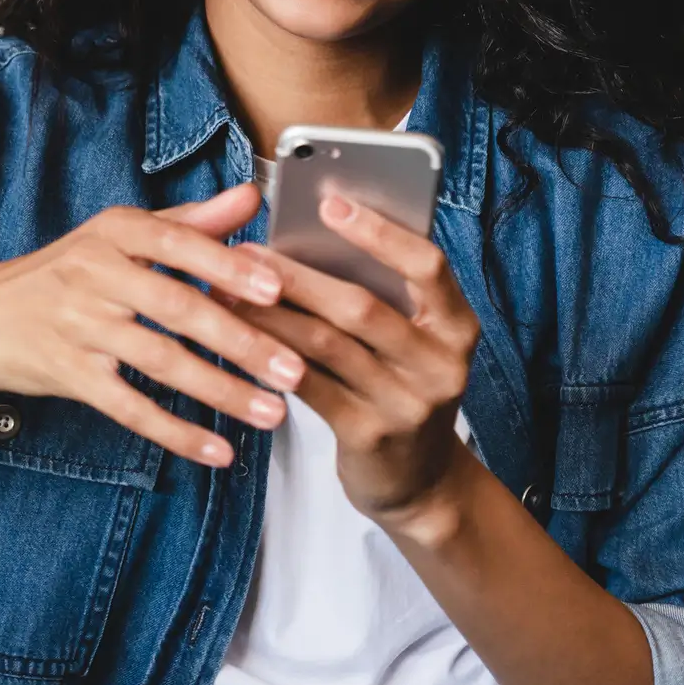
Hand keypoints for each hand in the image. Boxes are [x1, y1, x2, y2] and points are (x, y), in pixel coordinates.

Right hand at [0, 184, 305, 467]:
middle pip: (178, 307)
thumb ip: (190, 221)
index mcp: (115, 231)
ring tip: (269, 412)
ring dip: (220, 390)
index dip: (229, 268)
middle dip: (242, 341)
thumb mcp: (118, 236)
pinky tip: (216, 451)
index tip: (277, 290)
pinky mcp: (68, 373)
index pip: (179, 244)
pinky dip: (175, 431)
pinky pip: (129, 408)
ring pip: (160, 361)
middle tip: (293, 368)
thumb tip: (252, 195)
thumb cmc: (60, 274)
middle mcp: (95, 273)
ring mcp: (79, 325)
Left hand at [226, 193, 480, 526]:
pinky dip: (270, 357)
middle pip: (362, 306)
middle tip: (245, 252)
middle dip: (296, 275)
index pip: (427, 266)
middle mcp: (441, 364)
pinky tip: (238, 338)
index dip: (380, 232)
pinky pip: (309, 386)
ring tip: (226, 290)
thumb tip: (310, 234)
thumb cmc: (401, 387)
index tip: (331, 202)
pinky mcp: (370, 436)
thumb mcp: (413, 341)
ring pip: (326, 344)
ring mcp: (407, 404)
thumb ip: (382, 294)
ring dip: (270, 313)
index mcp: (457, 326)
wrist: (419, 482)